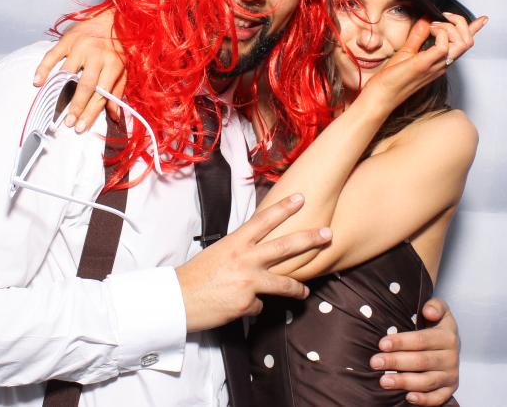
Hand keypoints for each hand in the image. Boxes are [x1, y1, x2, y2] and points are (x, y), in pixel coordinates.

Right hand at [32, 7, 125, 131]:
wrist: (113, 16)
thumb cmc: (118, 46)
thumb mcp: (124, 68)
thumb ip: (117, 91)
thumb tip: (115, 115)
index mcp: (113, 64)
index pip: (101, 93)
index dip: (90, 112)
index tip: (81, 126)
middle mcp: (97, 55)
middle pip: (85, 85)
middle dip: (76, 106)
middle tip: (69, 122)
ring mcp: (81, 46)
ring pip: (68, 72)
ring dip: (60, 91)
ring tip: (54, 109)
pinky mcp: (67, 39)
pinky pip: (52, 55)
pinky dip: (43, 69)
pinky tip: (37, 82)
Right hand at [175, 194, 332, 331]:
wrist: (177, 301)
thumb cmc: (196, 276)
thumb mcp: (218, 253)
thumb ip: (240, 251)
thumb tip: (257, 253)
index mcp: (235, 243)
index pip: (264, 220)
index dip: (284, 208)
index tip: (301, 198)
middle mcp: (245, 259)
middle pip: (285, 246)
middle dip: (310, 239)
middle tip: (328, 234)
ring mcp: (248, 281)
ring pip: (283, 282)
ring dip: (297, 288)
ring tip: (305, 292)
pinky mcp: (247, 303)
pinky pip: (260, 305)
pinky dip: (253, 307)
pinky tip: (241, 307)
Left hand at [359, 14, 487, 113]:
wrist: (382, 94)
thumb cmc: (393, 78)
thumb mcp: (407, 51)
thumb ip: (418, 35)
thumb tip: (426, 19)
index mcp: (440, 60)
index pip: (462, 45)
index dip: (474, 30)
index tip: (482, 19)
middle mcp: (443, 63)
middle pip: (468, 41)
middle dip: (460, 23)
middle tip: (444, 17)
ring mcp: (436, 64)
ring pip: (462, 43)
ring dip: (450, 27)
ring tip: (433, 25)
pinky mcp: (426, 64)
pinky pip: (444, 45)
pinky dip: (440, 33)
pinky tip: (430, 31)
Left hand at [369, 297, 459, 404]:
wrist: (450, 342)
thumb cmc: (436, 325)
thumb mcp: (440, 309)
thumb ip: (435, 306)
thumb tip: (428, 311)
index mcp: (447, 336)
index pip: (422, 340)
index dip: (401, 342)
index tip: (381, 344)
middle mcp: (451, 357)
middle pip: (421, 361)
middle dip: (396, 362)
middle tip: (375, 362)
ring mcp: (451, 374)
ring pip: (427, 381)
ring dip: (404, 382)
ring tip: (383, 381)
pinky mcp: (450, 388)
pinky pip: (438, 398)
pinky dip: (425, 400)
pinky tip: (408, 398)